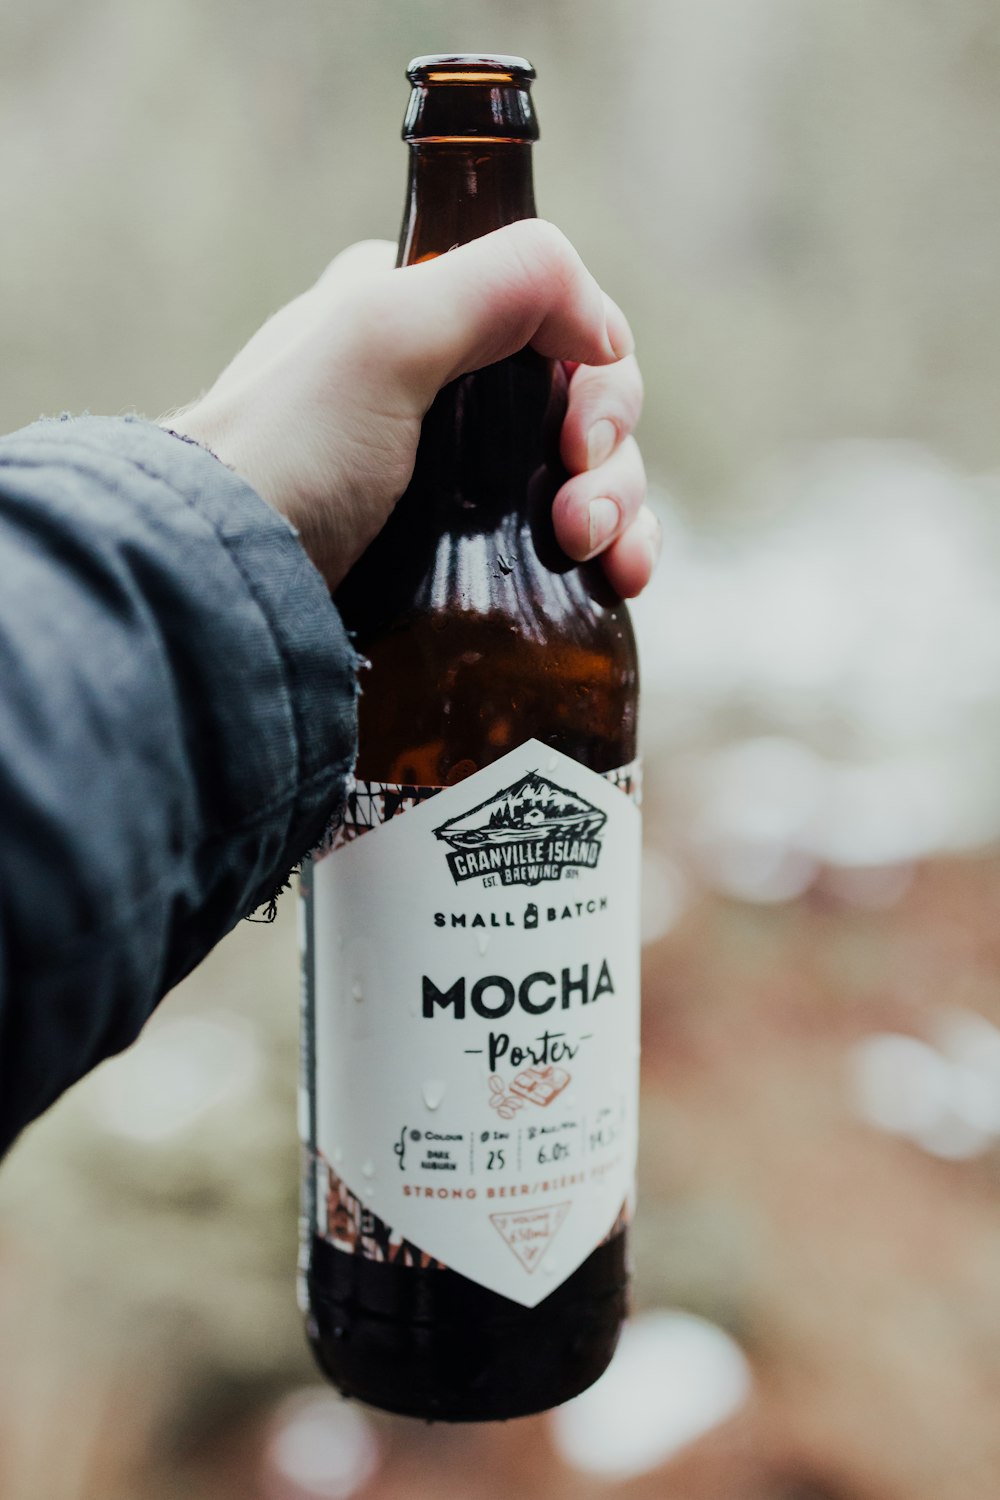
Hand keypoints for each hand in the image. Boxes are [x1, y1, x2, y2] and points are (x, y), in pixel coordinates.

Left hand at [165, 220, 656, 596]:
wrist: (218, 585)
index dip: (598, 374)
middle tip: (579, 519)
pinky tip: (620, 581)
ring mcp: (457, 475)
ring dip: (622, 509)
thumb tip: (603, 326)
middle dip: (610, 458)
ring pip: (590, 472)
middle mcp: (445, 385)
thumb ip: (500, 282)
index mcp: (423, 311)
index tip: (579, 435)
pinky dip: (612, 550)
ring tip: (597, 558)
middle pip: (587, 402)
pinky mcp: (462, 552)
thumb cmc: (285, 455)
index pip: (562, 319)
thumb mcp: (382, 336)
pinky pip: (569, 538)